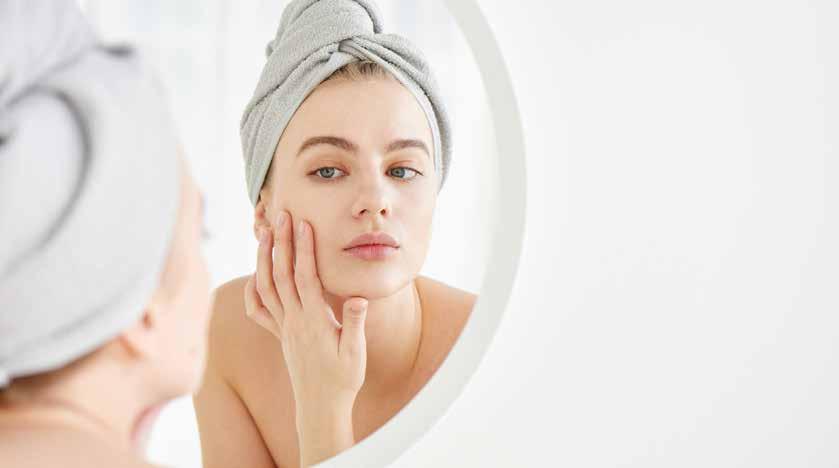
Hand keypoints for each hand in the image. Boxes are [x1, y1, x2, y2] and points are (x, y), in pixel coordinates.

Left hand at [243, 210, 367, 428]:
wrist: (320, 406)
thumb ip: (354, 324)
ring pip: (265, 287)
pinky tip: (254, 274)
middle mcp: (293, 321)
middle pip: (281, 275)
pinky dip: (252, 289)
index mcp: (313, 321)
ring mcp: (283, 327)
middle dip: (280, 242)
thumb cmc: (343, 379)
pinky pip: (258, 310)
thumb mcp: (356, 353)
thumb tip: (357, 298)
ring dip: (263, 258)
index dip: (303, 249)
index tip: (302, 223)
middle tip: (280, 215)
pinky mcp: (279, 335)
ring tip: (265, 232)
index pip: (305, 277)